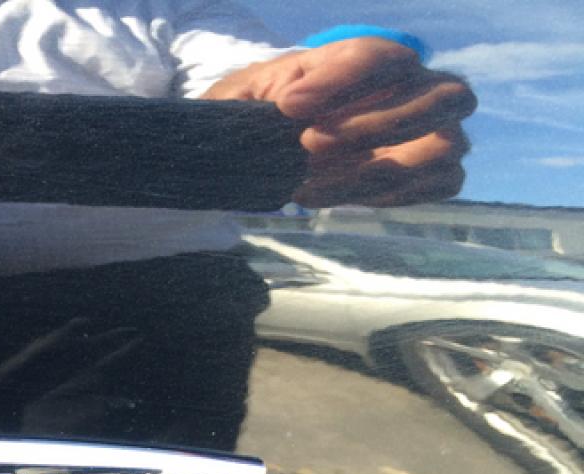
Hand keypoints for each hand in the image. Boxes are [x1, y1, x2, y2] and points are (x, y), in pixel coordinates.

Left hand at [203, 37, 475, 207]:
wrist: (263, 152)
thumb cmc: (262, 115)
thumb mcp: (249, 96)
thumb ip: (268, 92)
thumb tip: (293, 104)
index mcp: (369, 59)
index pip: (382, 56)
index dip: (341, 81)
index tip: (288, 106)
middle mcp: (414, 88)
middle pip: (442, 96)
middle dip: (373, 126)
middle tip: (308, 147)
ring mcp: (430, 132)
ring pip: (446, 145)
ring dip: (379, 172)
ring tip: (311, 186)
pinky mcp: (430, 174)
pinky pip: (445, 182)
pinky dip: (397, 194)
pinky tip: (340, 197)